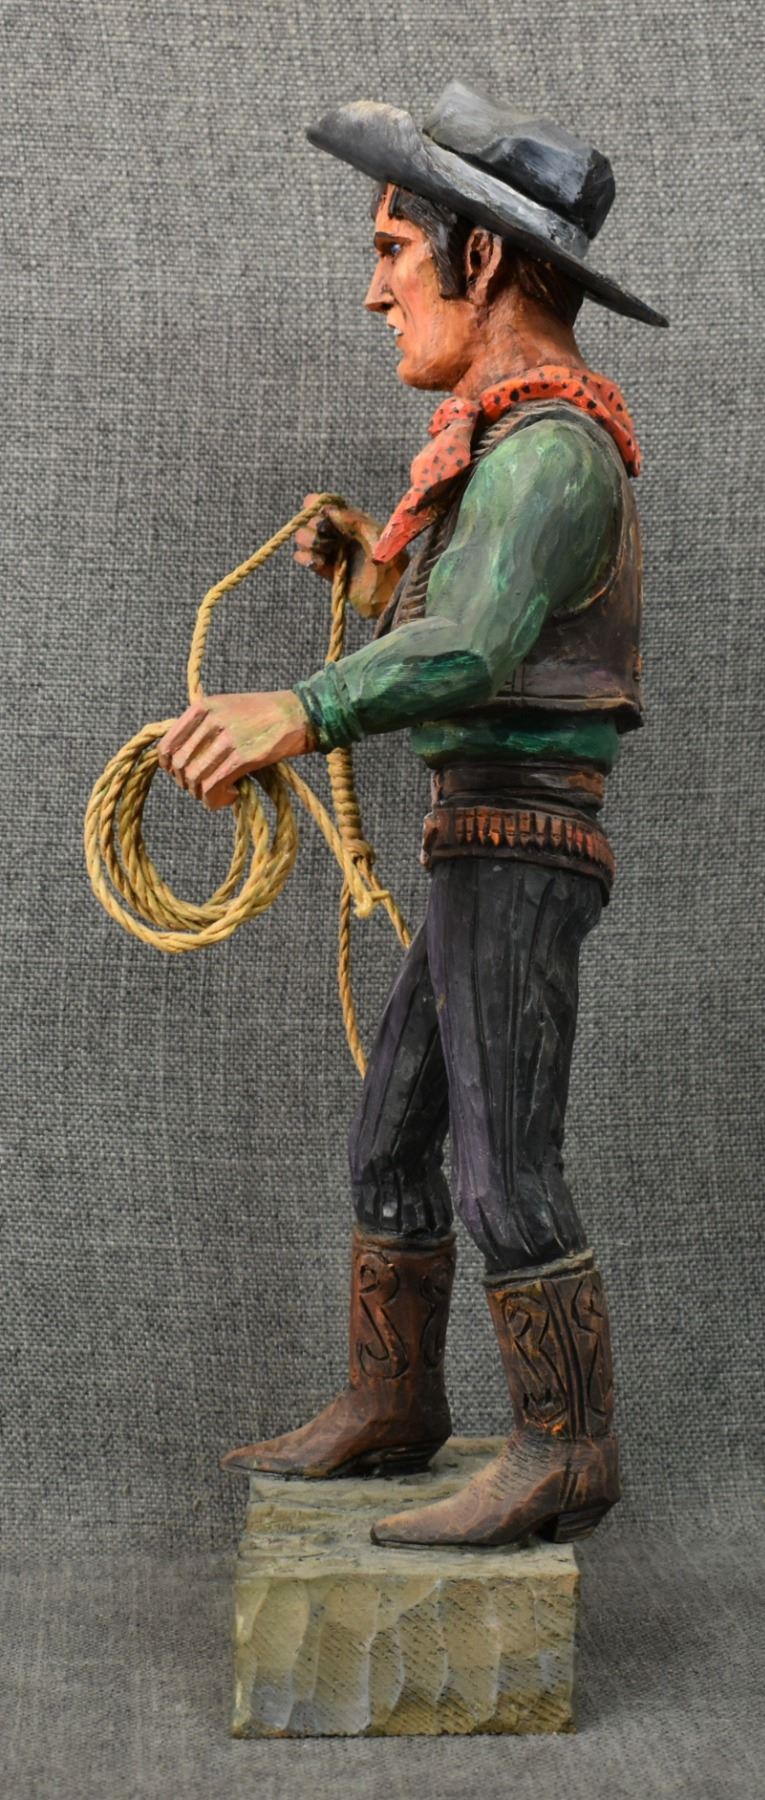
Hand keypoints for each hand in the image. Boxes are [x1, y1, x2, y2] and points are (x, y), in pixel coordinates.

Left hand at [157, 691, 315, 809]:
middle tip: (205, 789)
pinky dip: (217, 799)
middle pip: (180, 765)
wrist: (298, 714)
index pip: (168, 744)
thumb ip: (204, 725)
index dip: (170, 767)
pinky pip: (215, 786)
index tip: (182, 776)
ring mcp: (226, 739)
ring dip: (204, 794)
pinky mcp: (242, 757)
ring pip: (195, 779)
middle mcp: (211, 721)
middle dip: (188, 784)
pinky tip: (231, 796)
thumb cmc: (264, 714)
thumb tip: (184, 756)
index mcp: (203, 707)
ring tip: (219, 795)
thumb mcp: (228, 707)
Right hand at [294, 492, 406, 619]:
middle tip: (328, 536)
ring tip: (325, 551)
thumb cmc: (392, 564)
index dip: (317, 504)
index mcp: (354, 522)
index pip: (327, 506)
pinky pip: (305, 559)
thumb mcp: (377, 536)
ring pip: (305, 539)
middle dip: (314, 525)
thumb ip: (353, 521)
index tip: (315, 509)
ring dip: (309, 541)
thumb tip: (327, 509)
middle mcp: (341, 535)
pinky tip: (317, 561)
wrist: (392, 596)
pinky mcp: (327, 571)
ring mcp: (333, 553)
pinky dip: (305, 557)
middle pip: (311, 521)